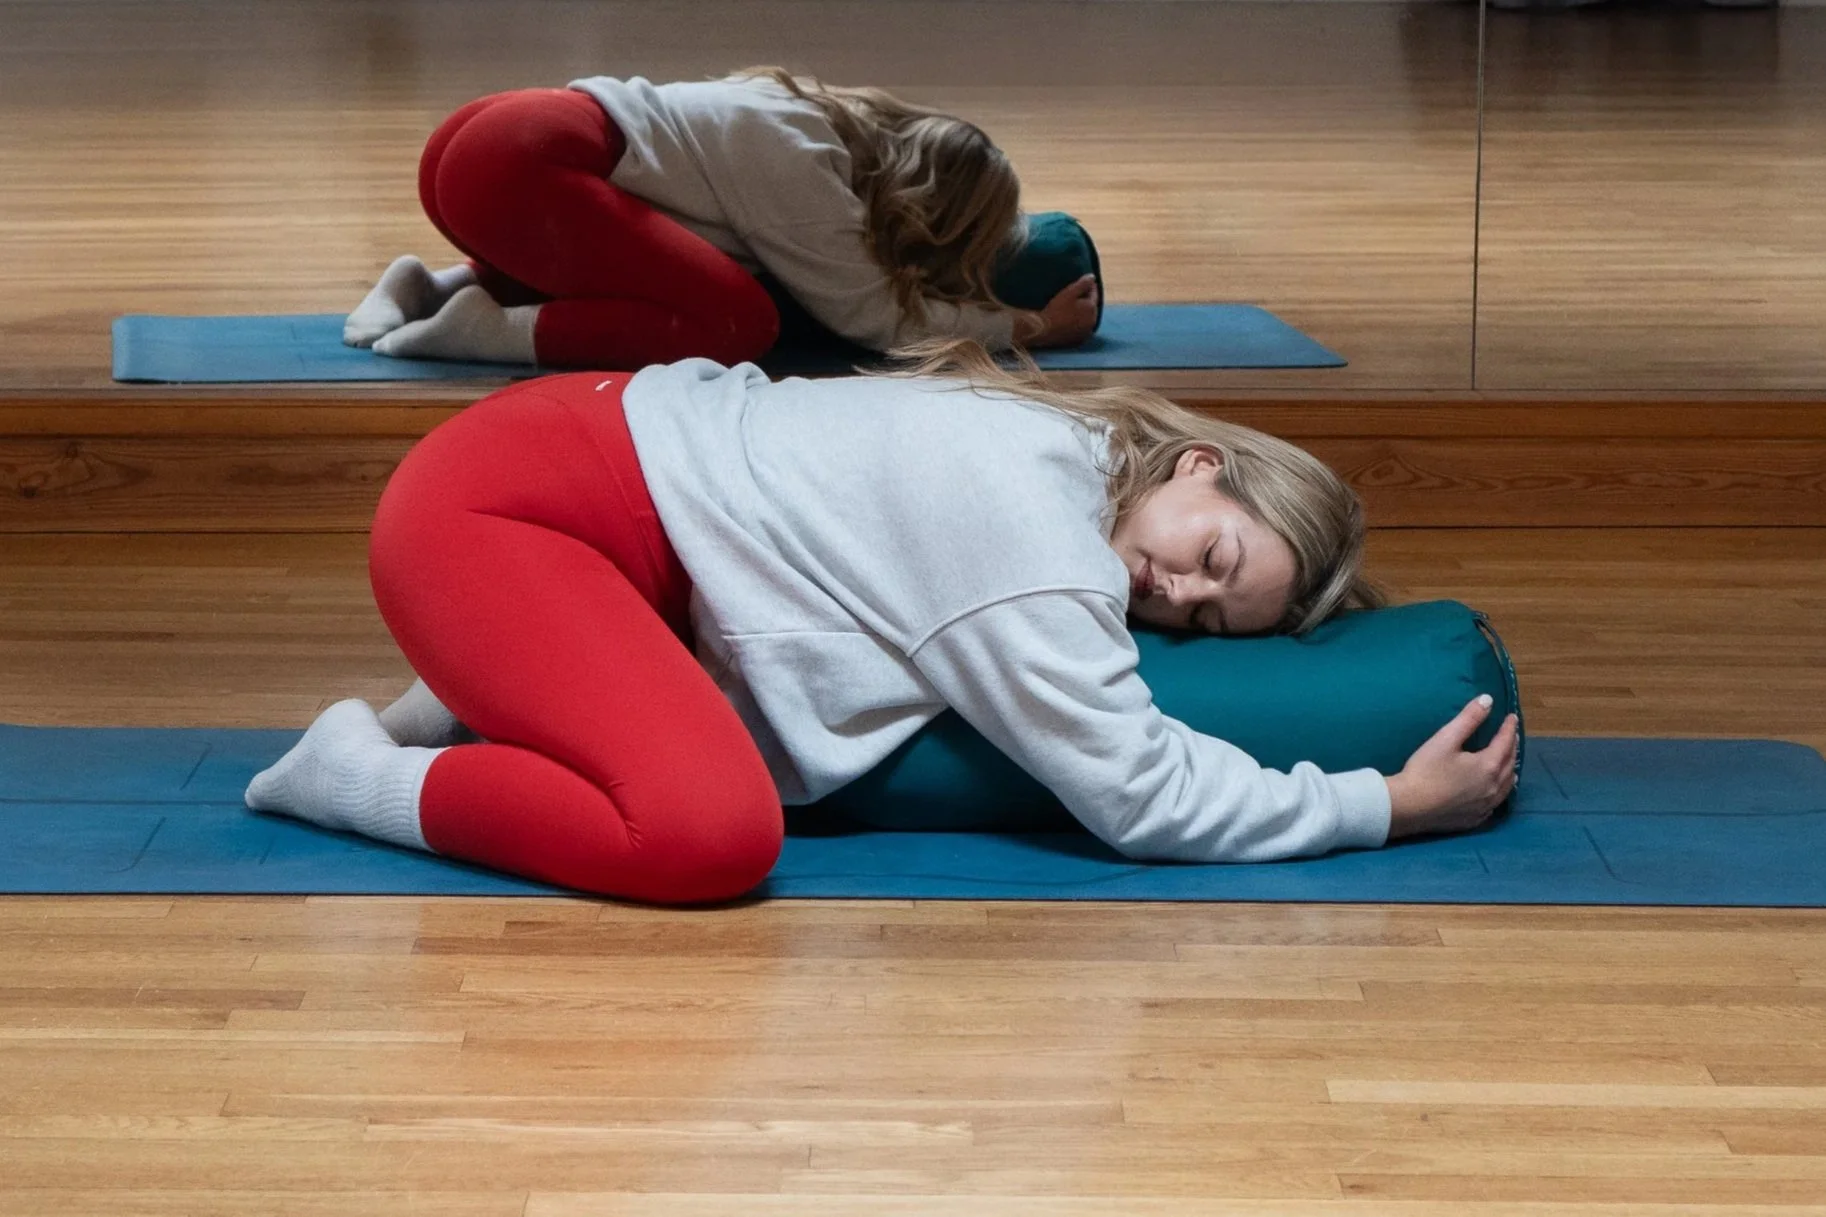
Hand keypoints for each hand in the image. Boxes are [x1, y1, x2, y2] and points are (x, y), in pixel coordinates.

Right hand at [1017, 274, 1099, 348]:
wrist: (1044, 330)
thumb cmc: (1056, 309)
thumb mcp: (1069, 293)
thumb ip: (1082, 284)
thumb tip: (1092, 277)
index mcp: (1092, 308)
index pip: (1095, 294)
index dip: (1090, 286)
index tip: (1085, 282)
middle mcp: (1093, 321)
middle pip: (1092, 307)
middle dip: (1087, 299)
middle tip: (1078, 293)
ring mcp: (1086, 332)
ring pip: (1087, 318)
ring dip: (1083, 311)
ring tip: (1074, 306)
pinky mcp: (1079, 339)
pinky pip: (1082, 327)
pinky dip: (1079, 322)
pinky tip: (1070, 318)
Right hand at [1385, 695, 1519, 839]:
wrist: (1408, 808)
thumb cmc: (1425, 771)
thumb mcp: (1445, 739)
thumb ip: (1468, 718)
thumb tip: (1488, 699)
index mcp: (1488, 765)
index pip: (1505, 742)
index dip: (1509, 728)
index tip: (1512, 717)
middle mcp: (1493, 787)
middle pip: (1510, 764)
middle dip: (1512, 748)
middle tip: (1511, 736)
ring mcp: (1485, 806)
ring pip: (1507, 786)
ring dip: (1511, 771)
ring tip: (1511, 763)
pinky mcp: (1475, 819)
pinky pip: (1496, 803)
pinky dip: (1501, 792)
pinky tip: (1495, 791)